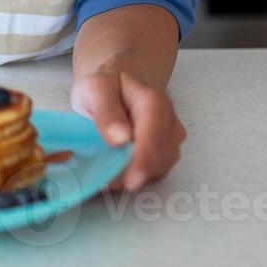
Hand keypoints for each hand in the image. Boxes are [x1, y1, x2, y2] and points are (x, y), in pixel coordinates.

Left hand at [71, 69, 185, 191]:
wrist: (116, 88)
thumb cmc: (106, 87)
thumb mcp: (96, 89)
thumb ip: (106, 111)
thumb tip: (120, 138)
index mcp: (154, 103)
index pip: (155, 136)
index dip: (143, 160)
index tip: (129, 179)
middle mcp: (169, 124)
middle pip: (158, 159)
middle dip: (130, 172)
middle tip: (101, 173)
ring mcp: (170, 143)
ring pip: (155, 171)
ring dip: (129, 176)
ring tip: (104, 166)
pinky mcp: (164, 158)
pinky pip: (151, 176)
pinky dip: (131, 177)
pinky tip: (114, 169)